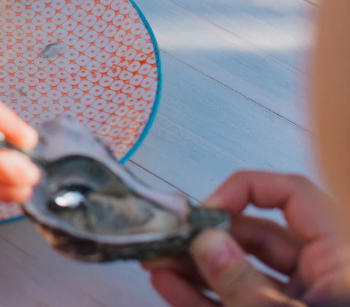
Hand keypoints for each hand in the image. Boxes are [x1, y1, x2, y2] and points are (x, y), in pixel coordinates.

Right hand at [144, 171, 349, 306]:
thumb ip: (243, 281)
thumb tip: (206, 242)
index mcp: (340, 260)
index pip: (294, 196)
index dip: (246, 191)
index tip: (208, 208)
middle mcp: (320, 275)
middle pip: (258, 236)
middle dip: (207, 235)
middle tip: (170, 236)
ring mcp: (297, 301)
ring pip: (240, 271)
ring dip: (194, 265)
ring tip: (156, 259)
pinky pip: (235, 301)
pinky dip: (200, 294)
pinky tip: (168, 284)